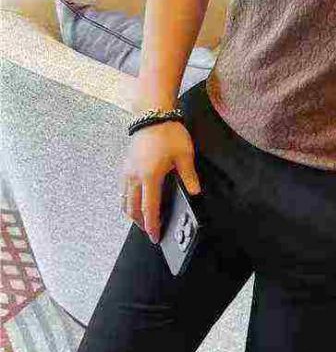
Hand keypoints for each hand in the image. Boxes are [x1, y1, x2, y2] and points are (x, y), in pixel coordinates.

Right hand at [119, 120, 201, 243]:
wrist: (152, 114)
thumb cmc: (169, 133)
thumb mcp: (185, 155)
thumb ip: (189, 176)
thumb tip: (195, 193)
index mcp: (150, 176)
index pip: (149, 208)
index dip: (152, 225)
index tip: (155, 237)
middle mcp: (134, 177)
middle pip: (132, 209)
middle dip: (141, 222)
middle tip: (151, 230)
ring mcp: (127, 171)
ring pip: (124, 200)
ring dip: (132, 213)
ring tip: (144, 219)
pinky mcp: (125, 165)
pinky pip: (123, 190)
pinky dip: (128, 200)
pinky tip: (137, 200)